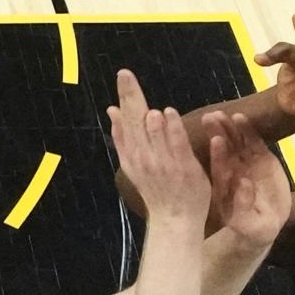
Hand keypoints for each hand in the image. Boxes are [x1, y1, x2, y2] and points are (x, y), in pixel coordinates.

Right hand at [108, 70, 210, 225]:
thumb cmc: (157, 192)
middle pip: (134, 122)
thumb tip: (111, 110)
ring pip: (152, 132)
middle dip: (130, 97)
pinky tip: (168, 112)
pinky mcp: (182, 166)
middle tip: (126, 74)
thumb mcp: (133, 165)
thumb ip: (123, 138)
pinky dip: (171, 126)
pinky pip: (175, 141)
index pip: (125, 120)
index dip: (124, 97)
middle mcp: (142, 157)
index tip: (123, 74)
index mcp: (131, 155)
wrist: (174, 220)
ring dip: (149, 118)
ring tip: (150, 110)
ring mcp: (162, 162)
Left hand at [204, 111, 291, 249]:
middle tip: (211, 117)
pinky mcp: (262, 158)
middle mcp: (234, 171)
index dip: (218, 155)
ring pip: (237, 142)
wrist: (266, 224)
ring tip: (227, 114)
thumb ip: (244, 204)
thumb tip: (244, 183)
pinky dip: (248, 130)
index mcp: (226, 187)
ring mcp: (247, 163)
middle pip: (224, 150)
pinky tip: (241, 117)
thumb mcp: (247, 224)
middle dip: (218, 133)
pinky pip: (254, 142)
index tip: (216, 140)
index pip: (220, 168)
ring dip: (230, 128)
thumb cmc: (251, 227)